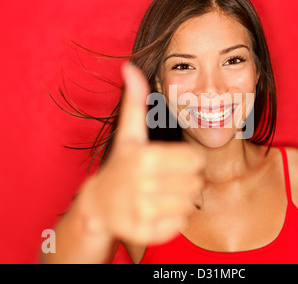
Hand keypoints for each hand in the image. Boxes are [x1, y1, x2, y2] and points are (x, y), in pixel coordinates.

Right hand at [81, 62, 204, 245]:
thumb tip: (130, 67)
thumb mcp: (129, 134)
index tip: (172, 162)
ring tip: (160, 193)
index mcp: (145, 158)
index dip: (188, 161)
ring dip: (180, 199)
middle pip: (196, 182)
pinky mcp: (144, 233)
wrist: (99, 205)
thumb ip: (135, 102)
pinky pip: (180, 224)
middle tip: (166, 179)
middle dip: (186, 180)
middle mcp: (142, 186)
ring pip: (190, 204)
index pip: (196, 160)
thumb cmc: (122, 165)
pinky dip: (174, 218)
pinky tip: (157, 210)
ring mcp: (142, 212)